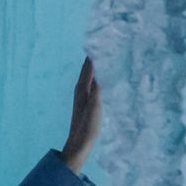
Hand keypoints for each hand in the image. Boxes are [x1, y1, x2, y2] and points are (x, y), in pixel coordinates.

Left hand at [62, 55, 100, 172]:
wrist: (78, 145)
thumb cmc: (87, 127)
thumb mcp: (94, 108)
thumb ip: (97, 90)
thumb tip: (99, 69)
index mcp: (81, 88)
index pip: (89, 66)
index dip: (95, 54)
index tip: (103, 40)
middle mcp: (80, 89)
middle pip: (89, 68)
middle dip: (96, 56)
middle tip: (107, 44)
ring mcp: (83, 96)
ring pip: (91, 75)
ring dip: (98, 66)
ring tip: (107, 56)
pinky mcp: (87, 103)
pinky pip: (94, 84)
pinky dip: (99, 77)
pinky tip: (105, 78)